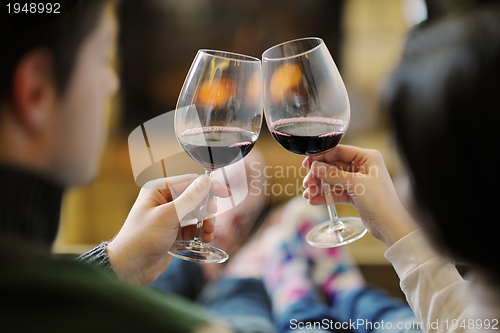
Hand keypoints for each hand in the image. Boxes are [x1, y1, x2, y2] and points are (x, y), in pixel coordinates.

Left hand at [107, 174, 229, 285]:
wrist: (128, 268)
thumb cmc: (141, 238)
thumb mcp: (168, 216)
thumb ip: (189, 198)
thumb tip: (206, 181)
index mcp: (158, 190)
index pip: (189, 182)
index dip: (208, 188)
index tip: (225, 193)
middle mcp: (164, 201)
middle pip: (194, 198)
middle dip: (206, 209)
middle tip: (211, 220)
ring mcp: (168, 217)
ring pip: (195, 214)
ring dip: (205, 223)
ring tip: (208, 233)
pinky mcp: (172, 233)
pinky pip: (191, 228)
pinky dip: (199, 233)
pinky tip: (204, 240)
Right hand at [302, 145, 417, 247]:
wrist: (390, 225)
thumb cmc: (380, 201)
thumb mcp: (355, 184)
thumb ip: (333, 174)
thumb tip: (315, 166)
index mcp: (367, 157)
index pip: (339, 151)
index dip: (321, 157)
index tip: (307, 164)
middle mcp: (363, 167)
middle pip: (333, 166)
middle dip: (318, 175)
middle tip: (307, 183)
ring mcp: (359, 181)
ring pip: (333, 180)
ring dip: (320, 187)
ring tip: (308, 194)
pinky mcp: (356, 194)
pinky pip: (336, 192)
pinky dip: (326, 196)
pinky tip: (314, 201)